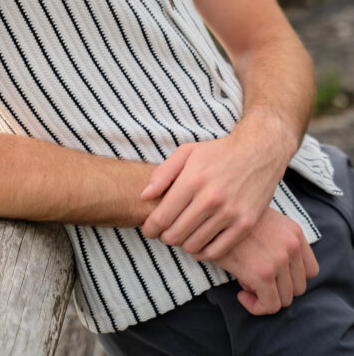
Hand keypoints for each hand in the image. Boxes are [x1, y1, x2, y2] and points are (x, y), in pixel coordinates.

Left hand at [140, 126, 287, 259]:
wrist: (259, 151)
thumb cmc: (218, 152)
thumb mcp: (187, 152)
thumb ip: (163, 173)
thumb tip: (145, 196)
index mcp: (193, 180)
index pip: (162, 216)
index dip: (151, 228)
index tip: (149, 230)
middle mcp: (211, 198)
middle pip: (176, 234)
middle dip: (165, 237)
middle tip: (165, 233)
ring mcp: (230, 213)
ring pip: (194, 245)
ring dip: (183, 244)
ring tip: (182, 235)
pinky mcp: (246, 224)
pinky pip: (217, 252)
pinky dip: (203, 252)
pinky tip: (199, 243)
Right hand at [208, 207, 318, 315]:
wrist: (207, 215)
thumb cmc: (230, 220)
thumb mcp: (262, 221)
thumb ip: (278, 241)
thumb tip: (279, 275)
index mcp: (294, 232)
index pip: (310, 271)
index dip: (290, 279)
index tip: (271, 276)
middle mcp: (292, 245)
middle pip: (298, 288)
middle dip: (276, 289)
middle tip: (254, 280)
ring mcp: (280, 259)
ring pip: (284, 299)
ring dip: (265, 296)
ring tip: (245, 283)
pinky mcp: (263, 274)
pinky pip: (269, 306)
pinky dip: (256, 306)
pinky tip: (240, 294)